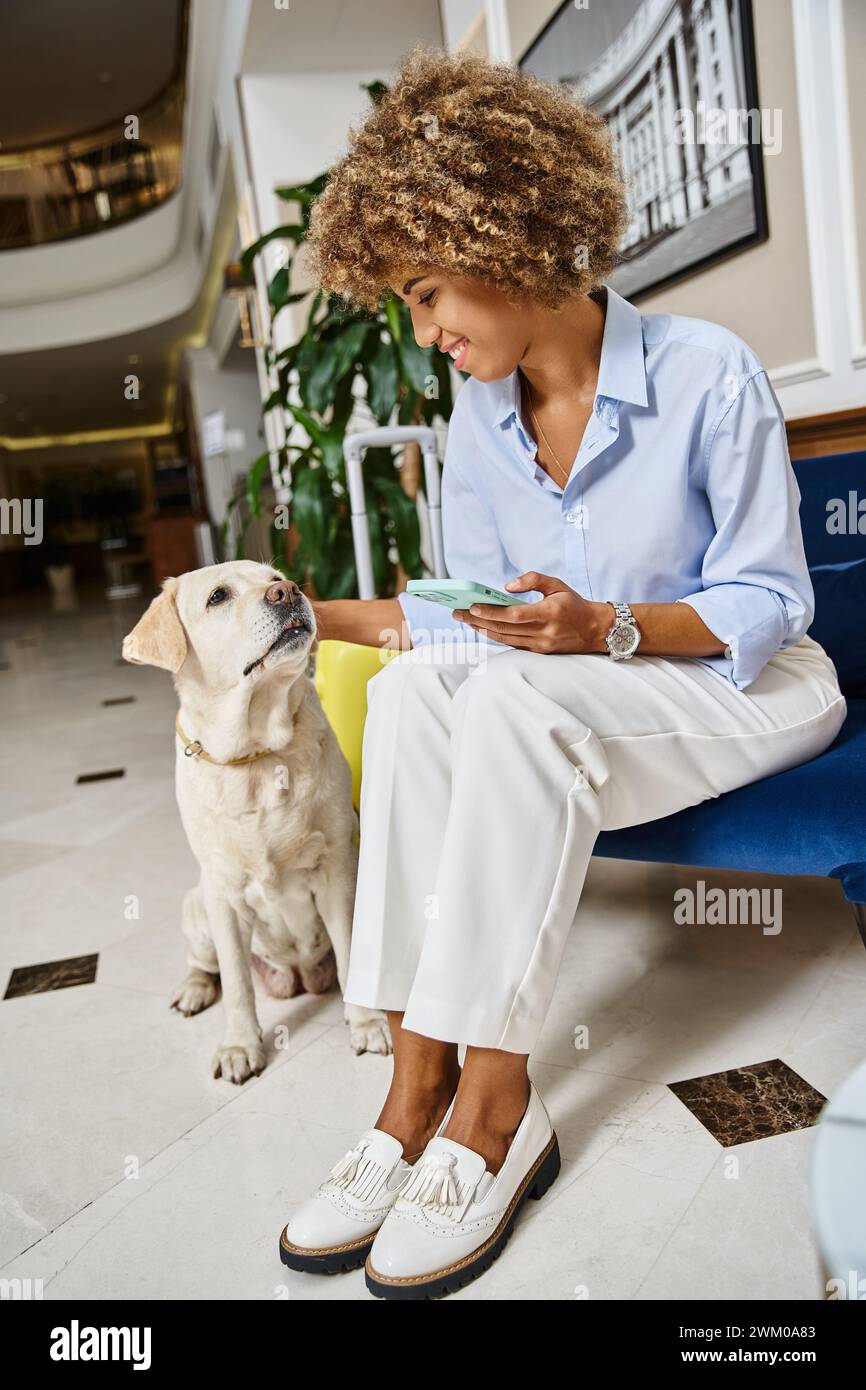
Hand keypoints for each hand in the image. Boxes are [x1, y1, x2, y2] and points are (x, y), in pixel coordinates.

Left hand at [453, 572, 614, 653]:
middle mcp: (544, 632)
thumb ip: (533, 580)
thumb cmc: (574, 604)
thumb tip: (507, 586)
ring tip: (466, 620)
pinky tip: (482, 628)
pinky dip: (495, 636)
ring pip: (505, 639)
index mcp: (550, 612)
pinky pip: (512, 644)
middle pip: (504, 629)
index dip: (492, 612)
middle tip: (458, 613)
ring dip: (483, 630)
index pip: (514, 615)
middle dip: (478, 621)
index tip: (472, 606)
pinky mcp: (539, 652)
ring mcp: (541, 645)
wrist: (595, 630)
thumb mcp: (557, 584)